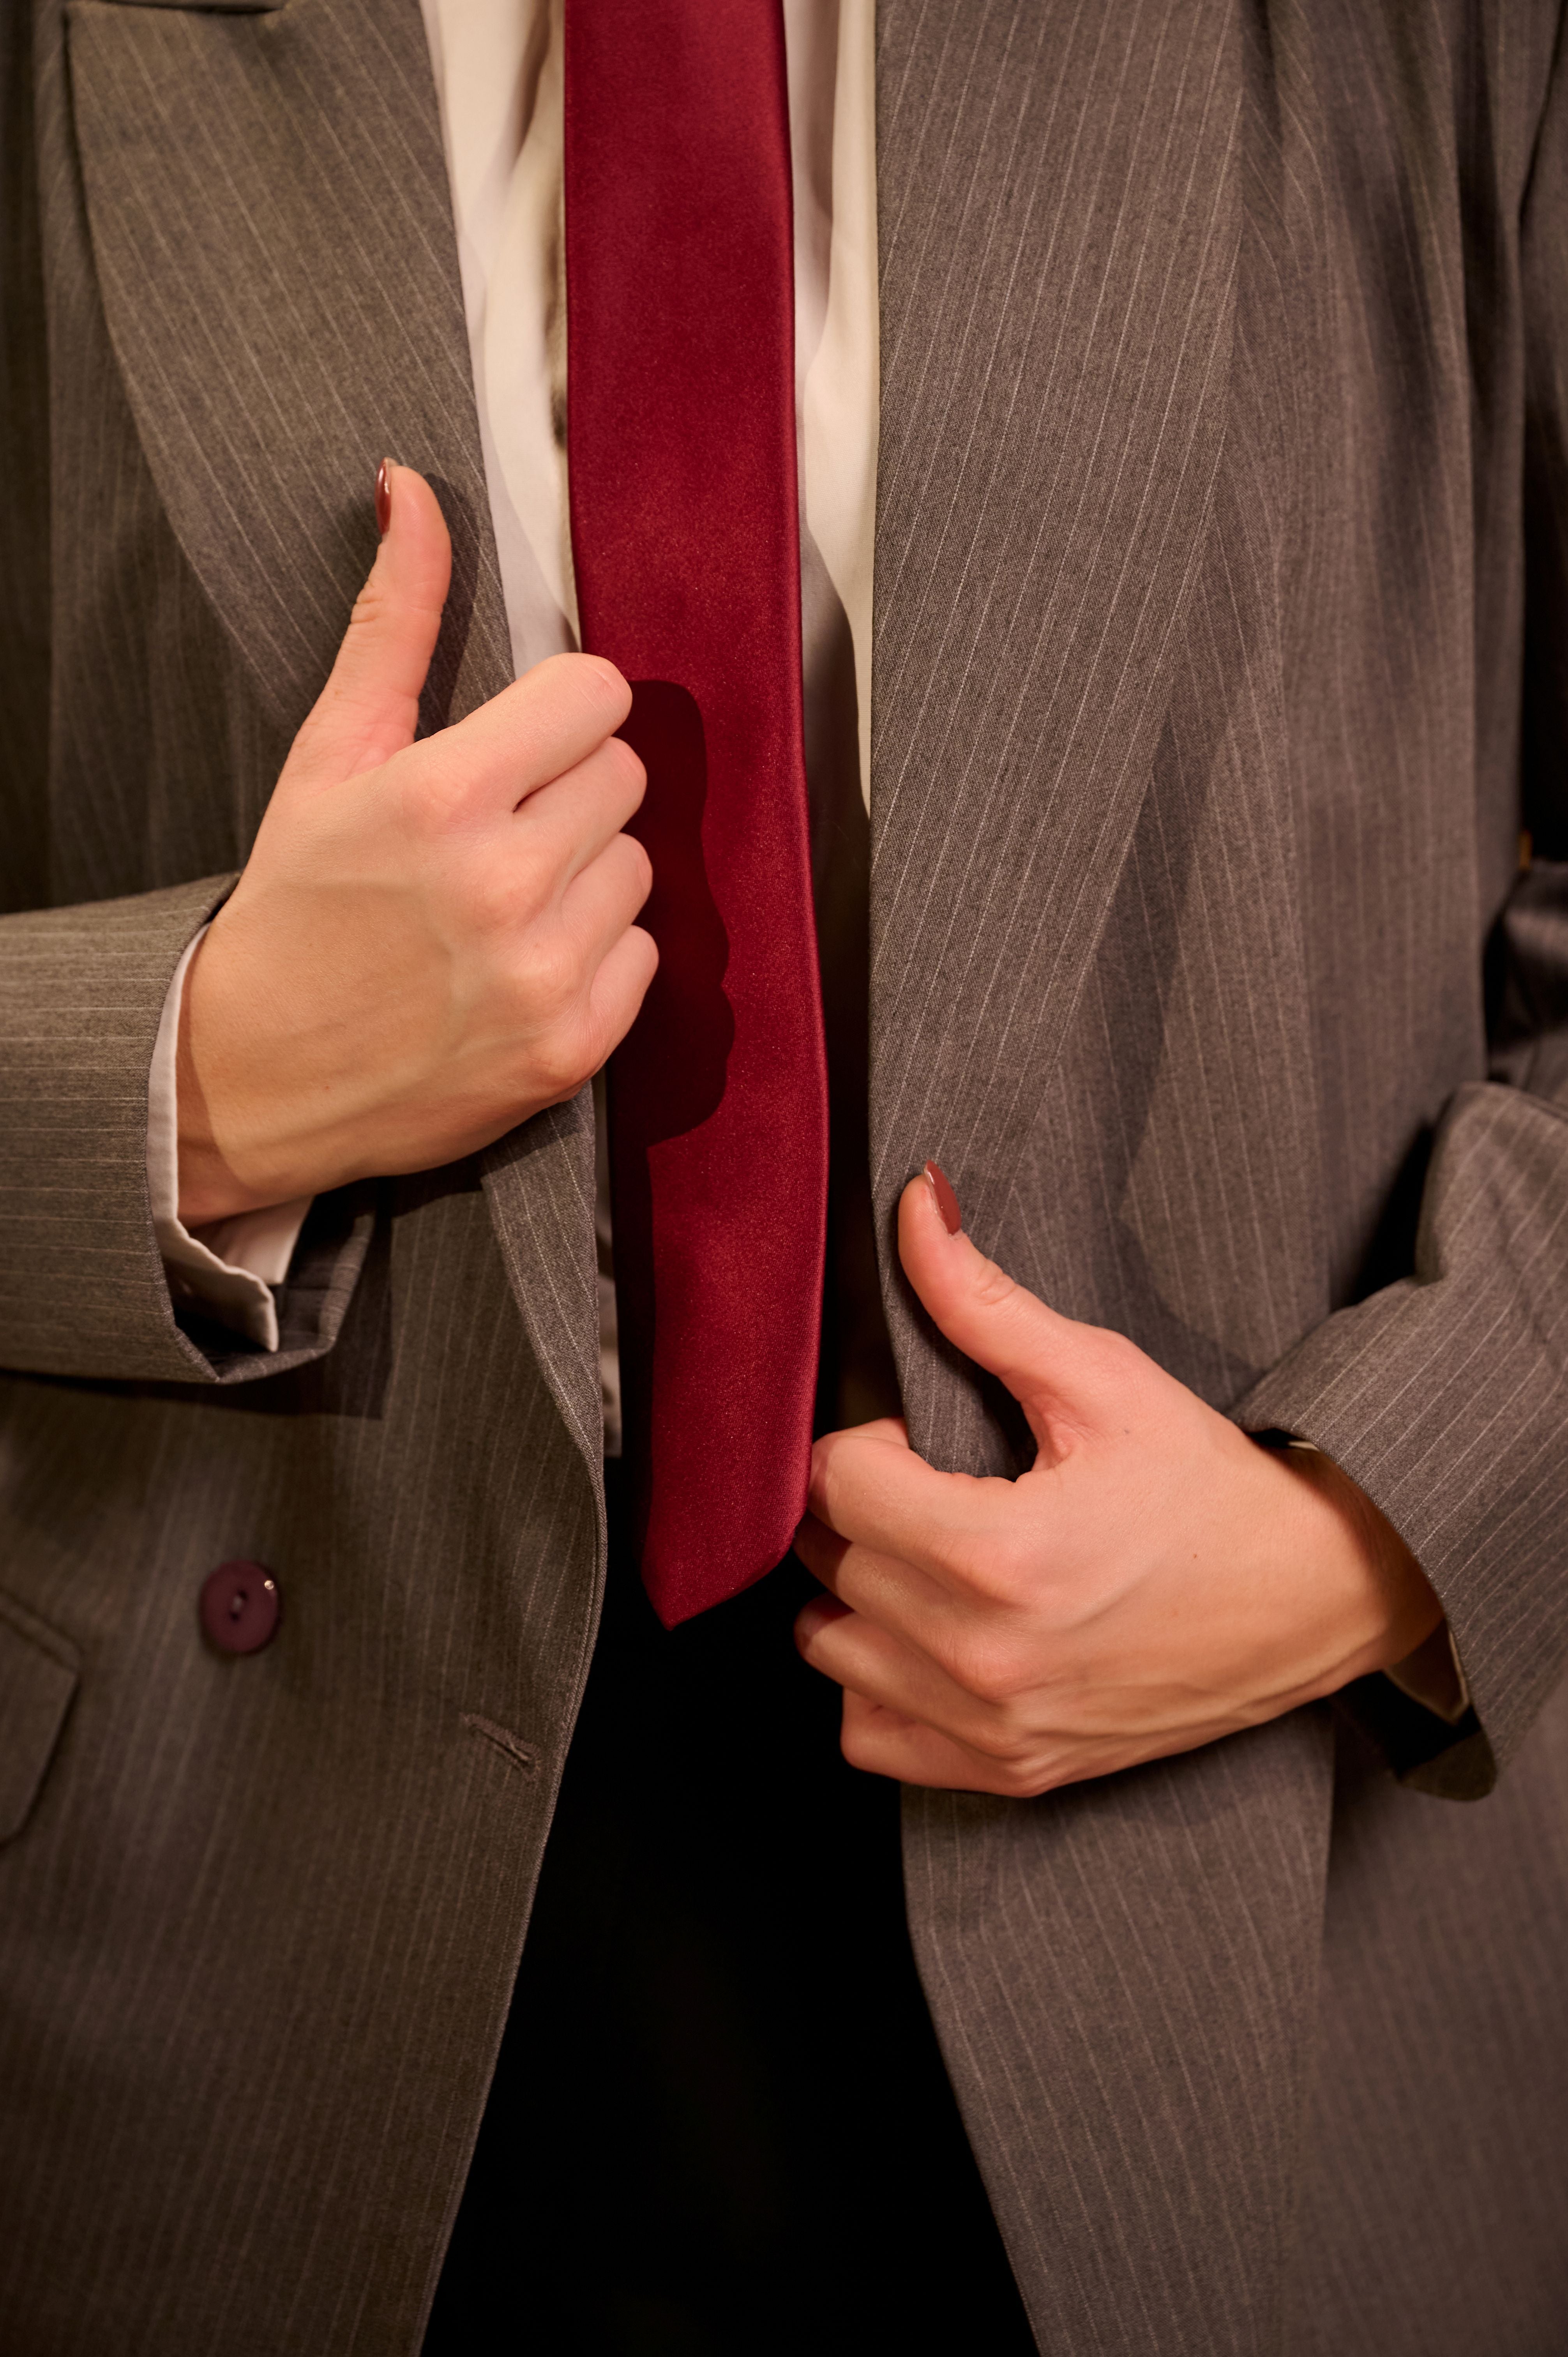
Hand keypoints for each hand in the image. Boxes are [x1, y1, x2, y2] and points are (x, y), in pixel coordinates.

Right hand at [177, 462, 655, 1222]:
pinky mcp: (570, 1048)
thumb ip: (394, 623)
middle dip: (567, 792)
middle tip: (497, 832)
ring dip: (585, 876)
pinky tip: (522, 965)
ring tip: (504, 905)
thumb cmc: (293, 909)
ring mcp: (542, 973)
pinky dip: (596, 958)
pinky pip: (643, 957)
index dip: (560, 713)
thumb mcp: (328, 757)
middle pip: (622, 776)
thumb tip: (414, 492)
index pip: (596, 695)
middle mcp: (504, 884)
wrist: (252, 1075)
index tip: (521, 745)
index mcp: (445, 797)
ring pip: (638, 866)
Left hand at [793, 1166, 1442, 1794]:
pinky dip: (876, 1686)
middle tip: (929, 1483)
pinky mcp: (1011, 1771)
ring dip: (857, 1594)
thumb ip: (984, 1301)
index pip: (837, 1485)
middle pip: (831, 1561)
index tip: (918, 1438)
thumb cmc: (1207, 1485)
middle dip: (864, 1507)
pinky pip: (870, 1737)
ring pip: (831, 1648)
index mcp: (998, 1555)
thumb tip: (915, 1204)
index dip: (867, 1442)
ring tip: (923, 1554)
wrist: (1312, 1594)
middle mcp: (983, 1655)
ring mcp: (994, 1725)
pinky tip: (926, 1636)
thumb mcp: (1101, 1377)